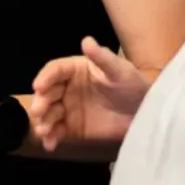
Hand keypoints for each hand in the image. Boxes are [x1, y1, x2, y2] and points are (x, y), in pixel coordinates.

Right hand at [31, 36, 148, 151]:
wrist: (145, 113)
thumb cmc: (132, 85)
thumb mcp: (120, 70)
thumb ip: (102, 57)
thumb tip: (86, 40)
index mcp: (76, 69)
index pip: (55, 70)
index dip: (45, 77)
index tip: (38, 86)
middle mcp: (67, 88)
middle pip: (47, 93)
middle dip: (41, 102)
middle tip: (38, 112)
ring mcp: (68, 109)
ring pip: (49, 114)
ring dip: (43, 122)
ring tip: (43, 131)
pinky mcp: (72, 128)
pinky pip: (57, 132)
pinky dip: (51, 138)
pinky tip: (50, 144)